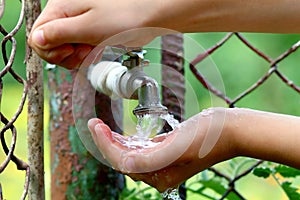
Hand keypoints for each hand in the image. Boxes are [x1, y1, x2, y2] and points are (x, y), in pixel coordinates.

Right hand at [28, 0, 164, 68]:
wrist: (151, 14)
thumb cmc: (126, 16)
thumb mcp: (89, 28)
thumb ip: (60, 33)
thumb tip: (36, 40)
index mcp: (61, 7)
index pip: (37, 35)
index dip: (51, 51)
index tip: (71, 52)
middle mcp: (66, 12)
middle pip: (50, 43)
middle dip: (65, 54)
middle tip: (84, 52)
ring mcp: (78, 20)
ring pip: (64, 47)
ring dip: (77, 55)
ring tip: (93, 50)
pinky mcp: (88, 28)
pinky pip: (78, 45)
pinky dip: (86, 52)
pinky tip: (96, 49)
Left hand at [88, 108, 232, 191]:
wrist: (230, 129)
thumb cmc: (208, 136)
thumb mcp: (179, 146)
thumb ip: (150, 158)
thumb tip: (124, 163)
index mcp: (160, 175)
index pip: (123, 161)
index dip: (105, 144)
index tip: (95, 124)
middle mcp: (160, 172)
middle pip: (124, 159)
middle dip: (106, 142)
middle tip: (94, 123)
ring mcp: (164, 162)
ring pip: (131, 154)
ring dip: (115, 142)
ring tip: (102, 127)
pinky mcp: (169, 152)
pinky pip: (142, 149)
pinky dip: (130, 142)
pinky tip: (123, 135)